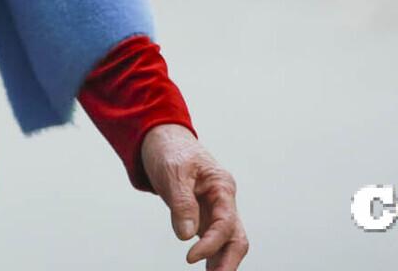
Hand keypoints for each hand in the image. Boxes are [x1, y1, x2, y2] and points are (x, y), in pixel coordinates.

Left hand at [140, 125, 247, 268]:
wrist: (161, 139)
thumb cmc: (169, 150)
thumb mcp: (173, 172)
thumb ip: (182, 203)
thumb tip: (187, 235)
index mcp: (222, 186)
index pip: (225, 223)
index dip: (211, 244)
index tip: (189, 258)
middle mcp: (223, 200)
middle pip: (236, 238)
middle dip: (229, 262)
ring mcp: (215, 210)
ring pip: (228, 242)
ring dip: (222, 263)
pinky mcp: (203, 217)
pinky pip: (213, 240)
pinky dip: (212, 256)